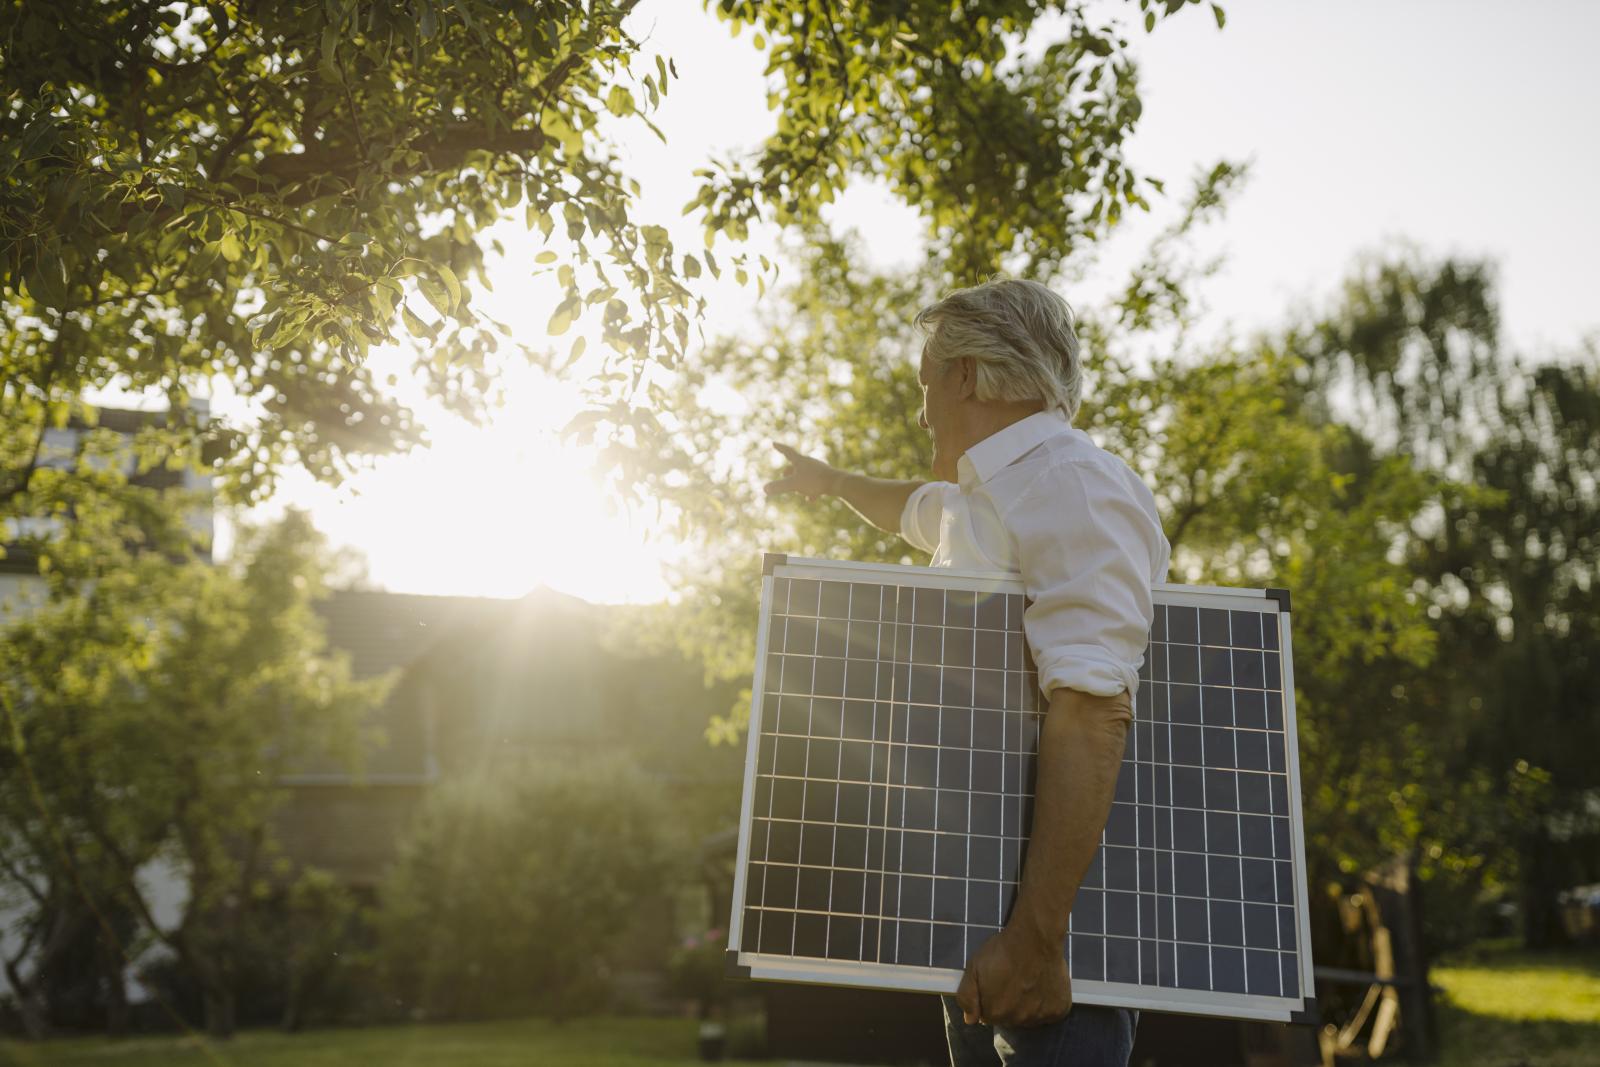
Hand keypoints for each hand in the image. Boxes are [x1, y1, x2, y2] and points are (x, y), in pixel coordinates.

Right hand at [763, 442, 841, 499]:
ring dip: (800, 480)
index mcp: (801, 461)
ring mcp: (818, 470)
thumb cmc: (815, 481)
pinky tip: (810, 498)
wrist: (837, 483)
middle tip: (784, 474)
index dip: (780, 448)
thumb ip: (779, 487)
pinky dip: (810, 489)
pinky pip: (815, 483)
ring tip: (797, 490)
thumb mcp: (794, 484)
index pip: (788, 452)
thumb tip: (764, 489)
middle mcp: (810, 463)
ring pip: (806, 474)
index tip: (774, 443)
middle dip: (790, 470)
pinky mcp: (826, 478)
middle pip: (797, 464)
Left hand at [956, 922, 1071, 1028]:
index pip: (989, 1016)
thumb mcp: (973, 969)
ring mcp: (1040, 1017)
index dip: (990, 999)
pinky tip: (1042, 985)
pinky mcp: (1058, 1010)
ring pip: (1029, 1016)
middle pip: (1009, 1018)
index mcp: (995, 1013)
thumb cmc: (1001, 951)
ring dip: (1027, 1004)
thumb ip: (967, 997)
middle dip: (1008, 1003)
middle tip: (1012, 980)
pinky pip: (1049, 1013)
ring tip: (1028, 981)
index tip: (996, 984)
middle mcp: (1018, 1021)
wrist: (1034, 938)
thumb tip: (970, 1020)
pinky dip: (1046, 1002)